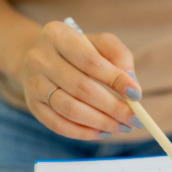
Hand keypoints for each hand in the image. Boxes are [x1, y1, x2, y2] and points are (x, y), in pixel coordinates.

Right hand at [19, 21, 142, 139]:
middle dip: (113, 107)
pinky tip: (103, 132)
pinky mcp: (33, 105)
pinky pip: (58, 125)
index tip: (137, 95)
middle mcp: (40, 59)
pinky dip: (84, 132)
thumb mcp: (102, 44)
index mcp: (58, 36)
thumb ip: (120, 57)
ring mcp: (33, 83)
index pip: (91, 62)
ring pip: (70, 109)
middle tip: (135, 119)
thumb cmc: (82, 50)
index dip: (116, 80)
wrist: (44, 59)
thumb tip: (132, 85)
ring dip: (101, 122)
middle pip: (82, 88)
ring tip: (123, 127)